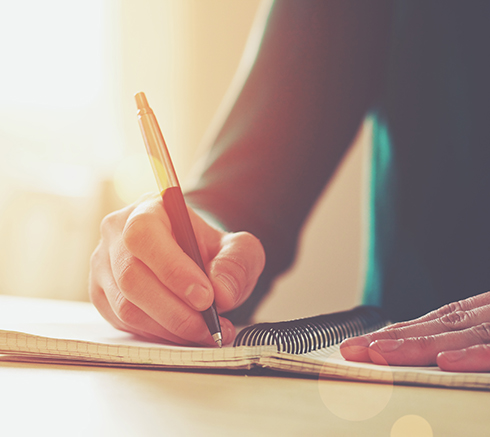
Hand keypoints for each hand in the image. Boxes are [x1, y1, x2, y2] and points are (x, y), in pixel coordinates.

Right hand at [89, 193, 264, 345]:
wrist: (194, 259)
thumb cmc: (210, 250)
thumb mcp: (238, 248)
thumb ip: (236, 263)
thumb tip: (221, 293)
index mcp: (147, 210)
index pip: (144, 235)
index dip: (172, 269)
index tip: (206, 297)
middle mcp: (116, 235)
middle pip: (131, 277)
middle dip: (175, 310)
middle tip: (209, 324)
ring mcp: (104, 267)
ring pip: (126, 307)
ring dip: (169, 327)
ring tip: (205, 332)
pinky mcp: (102, 296)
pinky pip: (124, 323)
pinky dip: (158, 334)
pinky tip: (184, 333)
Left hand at [340, 291, 489, 371]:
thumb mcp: (489, 330)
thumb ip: (469, 336)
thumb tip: (436, 354)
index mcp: (480, 313)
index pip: (432, 323)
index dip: (395, 333)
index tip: (361, 344)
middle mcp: (486, 316)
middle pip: (434, 327)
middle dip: (390, 339)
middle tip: (351, 349)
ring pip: (458, 335)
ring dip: (416, 344)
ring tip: (378, 352)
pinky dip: (472, 354)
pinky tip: (445, 362)